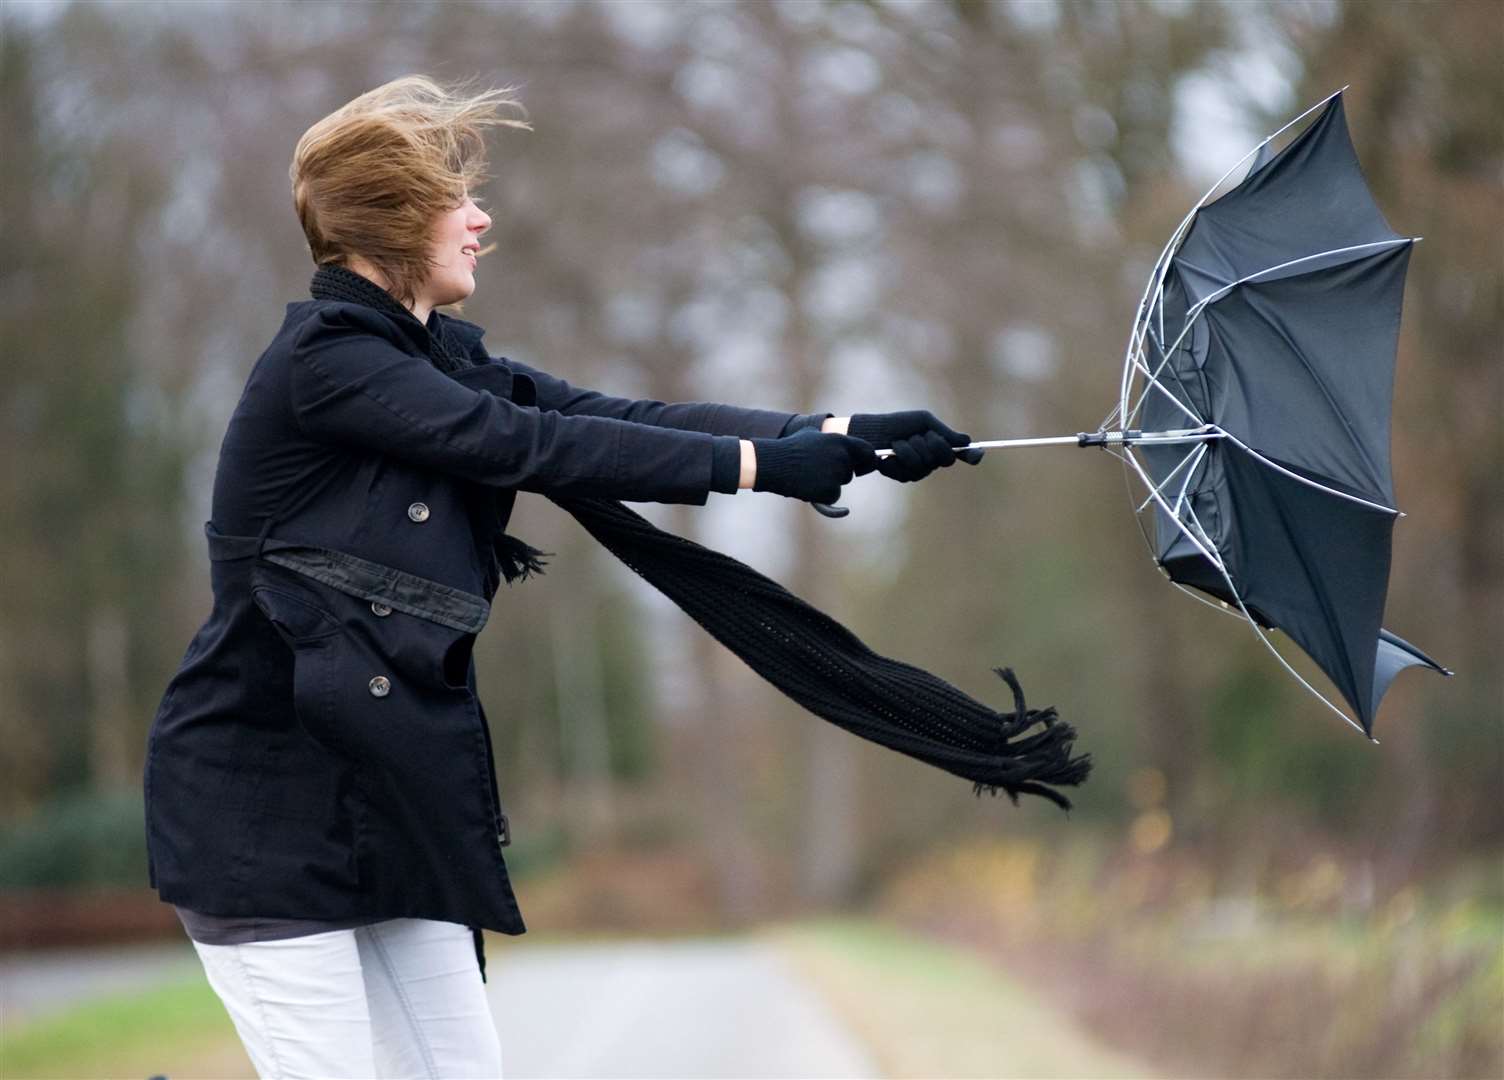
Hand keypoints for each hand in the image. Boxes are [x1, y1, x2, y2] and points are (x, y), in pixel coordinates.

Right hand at [750, 428, 877, 502]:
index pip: (867, 451)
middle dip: (838, 473)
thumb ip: (830, 439)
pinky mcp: (830, 490)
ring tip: (808, 476)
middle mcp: (842, 456)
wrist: (774, 463)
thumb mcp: (811, 434)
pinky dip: (822, 496)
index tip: (860, 466)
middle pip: (850, 471)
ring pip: (840, 483)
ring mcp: (837, 473)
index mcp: (840, 440)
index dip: (866, 460)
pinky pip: (833, 497)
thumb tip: (841, 442)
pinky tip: (808, 486)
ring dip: (828, 483)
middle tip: (818, 471)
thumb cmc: (790, 447)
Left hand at [848, 410, 984, 481]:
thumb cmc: (899, 423)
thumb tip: (967, 440)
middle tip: (915, 435)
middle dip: (929, 443)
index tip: (977, 454)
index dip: (972, 454)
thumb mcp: (923, 422)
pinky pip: (906, 472)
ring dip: (908, 449)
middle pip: (944, 459)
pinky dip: (896, 457)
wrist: (873, 431)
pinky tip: (889, 454)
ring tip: (897, 442)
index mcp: (940, 446)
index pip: (962, 453)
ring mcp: (918, 471)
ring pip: (923, 465)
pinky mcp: (902, 477)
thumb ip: (943, 432)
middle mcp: (933, 461)